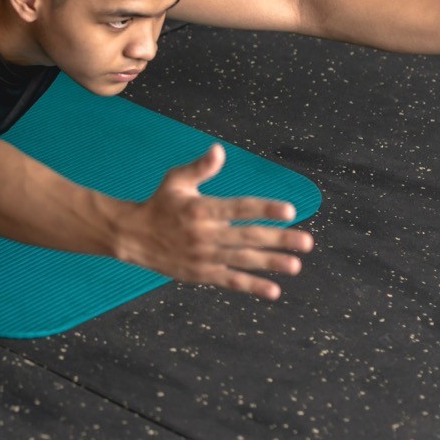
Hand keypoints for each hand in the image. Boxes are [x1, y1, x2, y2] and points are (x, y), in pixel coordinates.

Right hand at [120, 144, 312, 300]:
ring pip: (243, 260)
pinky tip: (273, 289)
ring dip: (271, 263)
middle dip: (279, 239)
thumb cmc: (159, 204)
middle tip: (306, 242)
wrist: (133, 236)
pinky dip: (251, 286)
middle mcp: (203, 234)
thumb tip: (218, 149)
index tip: (290, 210)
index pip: (238, 208)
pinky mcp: (201, 274)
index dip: (264, 209)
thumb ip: (200, 167)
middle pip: (247, 236)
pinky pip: (230, 280)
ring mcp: (203, 256)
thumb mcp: (175, 180)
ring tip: (295, 265)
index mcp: (200, 209)